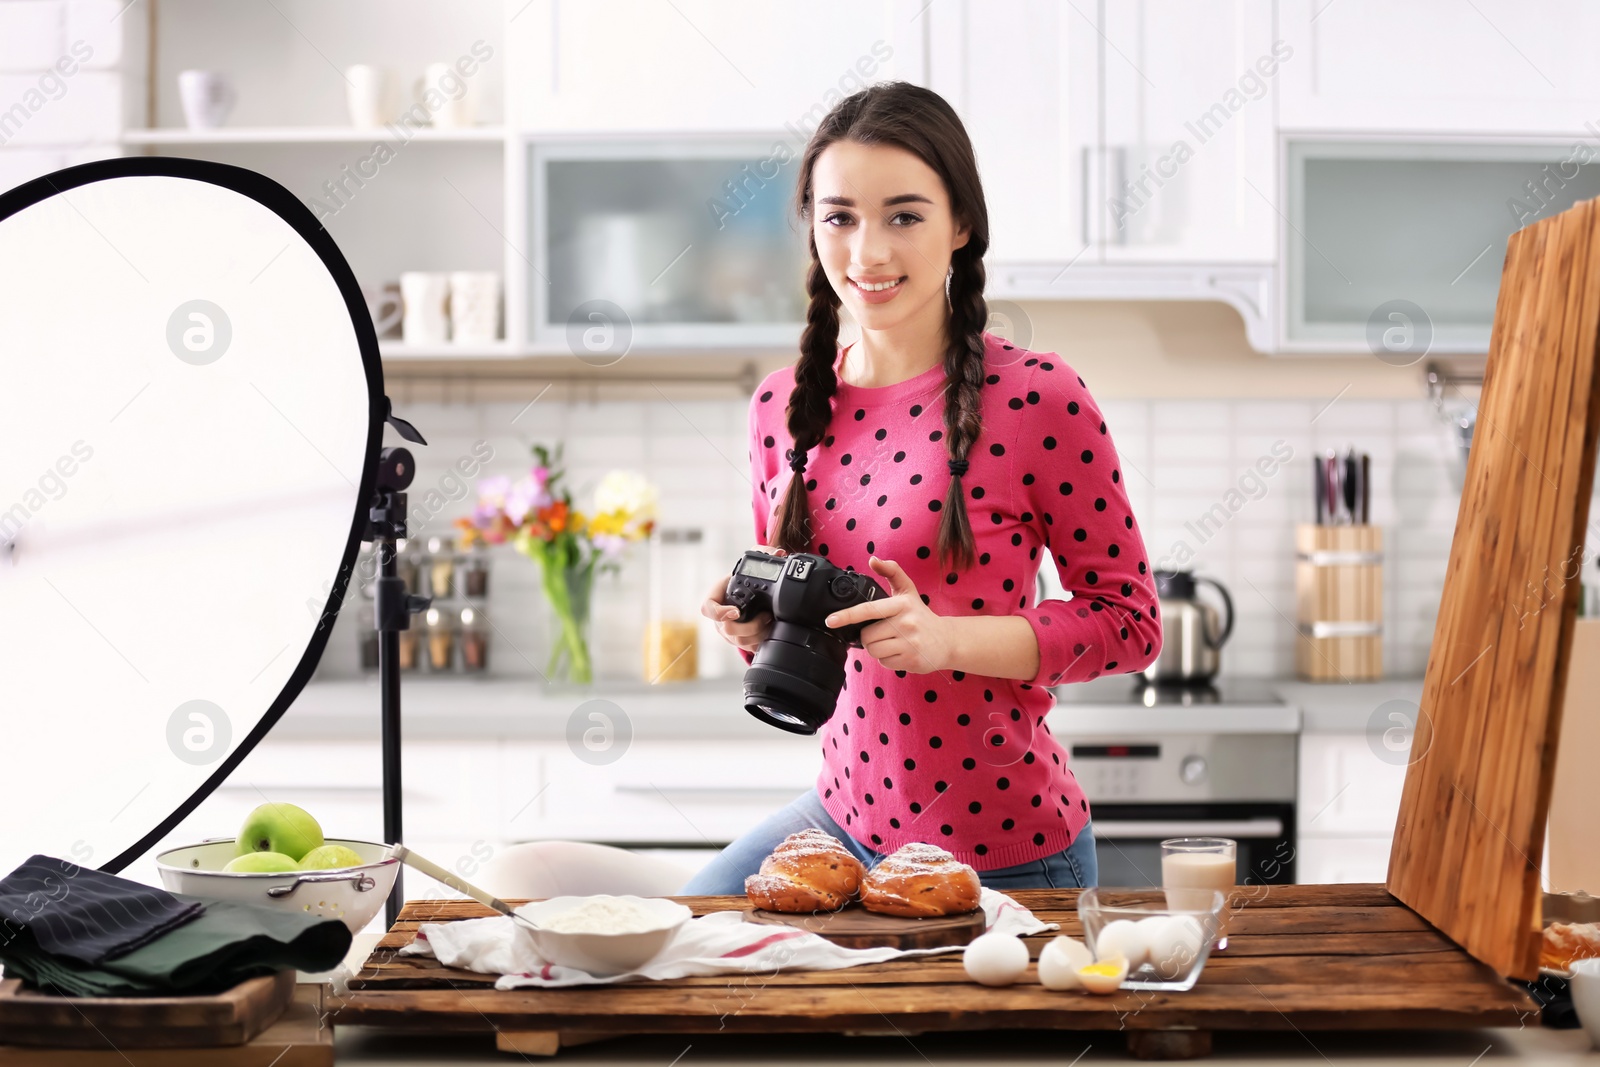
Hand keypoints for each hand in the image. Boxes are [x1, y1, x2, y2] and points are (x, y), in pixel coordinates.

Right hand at [702, 545, 785, 653]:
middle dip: (751, 626)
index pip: (707, 608)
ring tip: (772, 622)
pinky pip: (749, 648)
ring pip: (740, 642)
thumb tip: (778, 553)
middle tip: (766, 616)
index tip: (735, 611)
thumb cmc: (746, 578)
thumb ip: (764, 553)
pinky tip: (772, 631)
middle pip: (727, 630)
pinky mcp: (740, 642)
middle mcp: (719, 618)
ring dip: (759, 634)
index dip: (719, 613)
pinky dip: (762, 642)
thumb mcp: (752, 563)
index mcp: (716, 597)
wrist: (751, 592)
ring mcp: (728, 632)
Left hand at [824, 555, 953, 673]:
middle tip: (884, 632)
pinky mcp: (911, 660)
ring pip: (873, 650)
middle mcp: (906, 623)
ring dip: (877, 648)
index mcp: (901, 604)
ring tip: (892, 642)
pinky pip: (884, 662)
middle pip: (867, 636)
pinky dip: (887, 659)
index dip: (847, 615)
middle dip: (869, 636)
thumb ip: (891, 572)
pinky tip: (900, 652)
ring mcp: (909, 644)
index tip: (831, 620)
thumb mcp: (908, 590)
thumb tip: (873, 559)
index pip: (869, 610)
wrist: (947, 640)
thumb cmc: (922, 615)